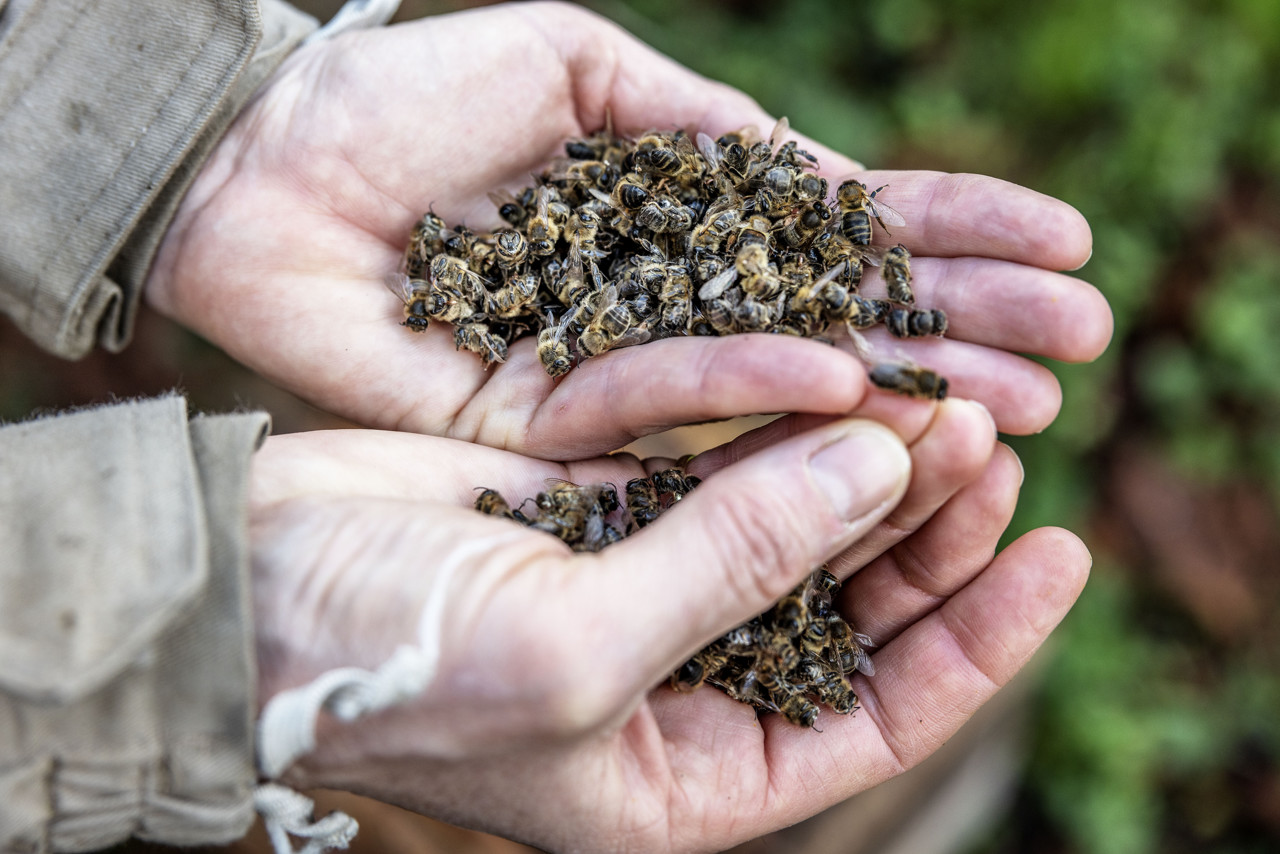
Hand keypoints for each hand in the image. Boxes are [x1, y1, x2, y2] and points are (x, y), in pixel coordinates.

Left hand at [144, 1, 1109, 457]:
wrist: (258, 166)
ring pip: (775, 387)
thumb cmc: (401, 97)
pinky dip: (760, 392)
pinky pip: (666, 406)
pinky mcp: (545, 430)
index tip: (1060, 245)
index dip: (947, 236)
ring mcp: (612, 375)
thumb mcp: (576, 60)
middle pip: (832, 321)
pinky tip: (864, 384)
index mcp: (677, 219)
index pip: (835, 232)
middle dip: (961, 324)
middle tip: (1085, 344)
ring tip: (1028, 391)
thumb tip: (816, 173)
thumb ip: (698, 124)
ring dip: (904, 382)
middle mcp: (662, 308)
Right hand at [247, 397, 1087, 851]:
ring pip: (794, 524)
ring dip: (863, 465)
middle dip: (923, 531)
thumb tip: (878, 466)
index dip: (978, 641)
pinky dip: (776, 425)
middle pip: (849, 610)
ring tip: (942, 399)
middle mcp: (679, 684)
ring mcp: (643, 583)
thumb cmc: (388, 667)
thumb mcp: (578, 649)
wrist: (243, 586)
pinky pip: (719, 462)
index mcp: (685, 777)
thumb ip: (738, 561)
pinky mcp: (603, 503)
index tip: (1057, 554)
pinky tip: (837, 380)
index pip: (879, 721)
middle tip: (986, 439)